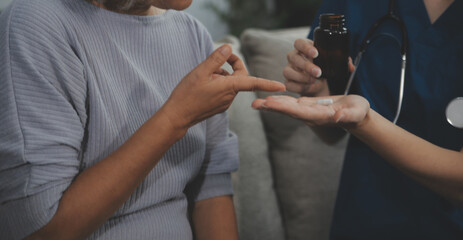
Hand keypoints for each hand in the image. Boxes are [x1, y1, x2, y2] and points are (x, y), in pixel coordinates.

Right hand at [162, 44, 285, 130]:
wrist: (177, 116)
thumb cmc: (187, 94)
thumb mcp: (200, 72)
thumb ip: (216, 59)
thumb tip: (229, 48)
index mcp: (229, 87)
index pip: (253, 83)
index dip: (268, 83)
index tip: (282, 86)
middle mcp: (230, 97)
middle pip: (240, 77)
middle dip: (232, 66)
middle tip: (216, 60)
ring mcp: (225, 103)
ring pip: (231, 83)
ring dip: (222, 75)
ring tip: (204, 75)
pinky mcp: (219, 106)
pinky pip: (225, 91)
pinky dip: (218, 83)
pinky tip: (204, 84)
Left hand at [252, 94, 369, 128]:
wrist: (356, 114)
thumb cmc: (357, 112)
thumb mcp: (356, 112)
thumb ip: (347, 115)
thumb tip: (337, 117)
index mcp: (319, 116)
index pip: (298, 112)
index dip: (284, 108)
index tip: (271, 104)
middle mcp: (310, 115)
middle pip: (288, 111)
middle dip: (272, 107)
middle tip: (255, 104)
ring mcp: (307, 111)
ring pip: (287, 107)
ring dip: (272, 105)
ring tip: (256, 103)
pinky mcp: (308, 105)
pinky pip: (290, 104)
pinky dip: (279, 101)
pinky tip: (268, 100)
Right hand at [284, 38, 353, 95]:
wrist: (318, 84)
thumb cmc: (323, 68)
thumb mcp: (332, 62)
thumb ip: (342, 61)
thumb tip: (351, 66)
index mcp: (304, 48)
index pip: (299, 43)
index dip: (305, 47)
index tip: (315, 53)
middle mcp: (294, 57)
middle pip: (293, 57)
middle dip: (306, 65)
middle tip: (318, 72)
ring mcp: (289, 69)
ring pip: (287, 71)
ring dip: (301, 77)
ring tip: (313, 81)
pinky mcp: (288, 81)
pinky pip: (288, 84)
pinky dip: (299, 87)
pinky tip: (309, 87)